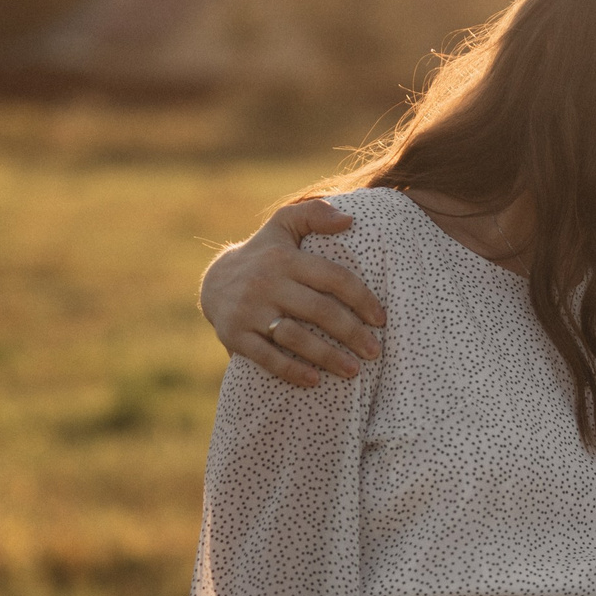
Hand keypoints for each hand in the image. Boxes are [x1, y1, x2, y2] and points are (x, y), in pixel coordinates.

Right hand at [199, 199, 386, 387]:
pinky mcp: (235, 335)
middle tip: (375, 351)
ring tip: (354, 371)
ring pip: (295, 337)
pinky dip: (292, 370)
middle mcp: (267, 283)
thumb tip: (350, 220)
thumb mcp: (283, 225)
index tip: (381, 319)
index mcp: (286, 258)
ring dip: (327, 356)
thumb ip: (314, 214)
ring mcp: (250, 310)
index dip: (361, 299)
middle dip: (352, 333)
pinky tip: (315, 381)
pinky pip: (266, 357)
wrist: (214, 281)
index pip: (332, 277)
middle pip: (319, 310)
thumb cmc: (265, 254)